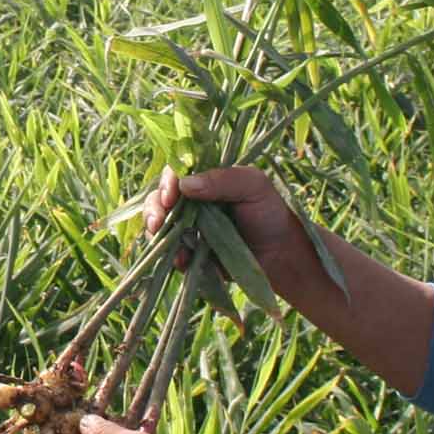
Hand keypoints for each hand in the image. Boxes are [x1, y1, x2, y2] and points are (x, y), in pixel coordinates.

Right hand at [145, 166, 309, 278]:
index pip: (176, 174)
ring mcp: (188, 228)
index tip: (170, 195)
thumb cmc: (269, 212)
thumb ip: (223, 179)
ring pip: (160, 227)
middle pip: (160, 200)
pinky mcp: (190, 252)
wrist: (280, 254)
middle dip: (154, 209)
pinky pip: (172, 253)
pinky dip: (173, 256)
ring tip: (168, 242)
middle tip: (157, 221)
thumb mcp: (254, 185)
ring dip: (158, 234)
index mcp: (205, 180)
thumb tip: (185, 184)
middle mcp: (191, 202)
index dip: (167, 183)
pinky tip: (182, 259)